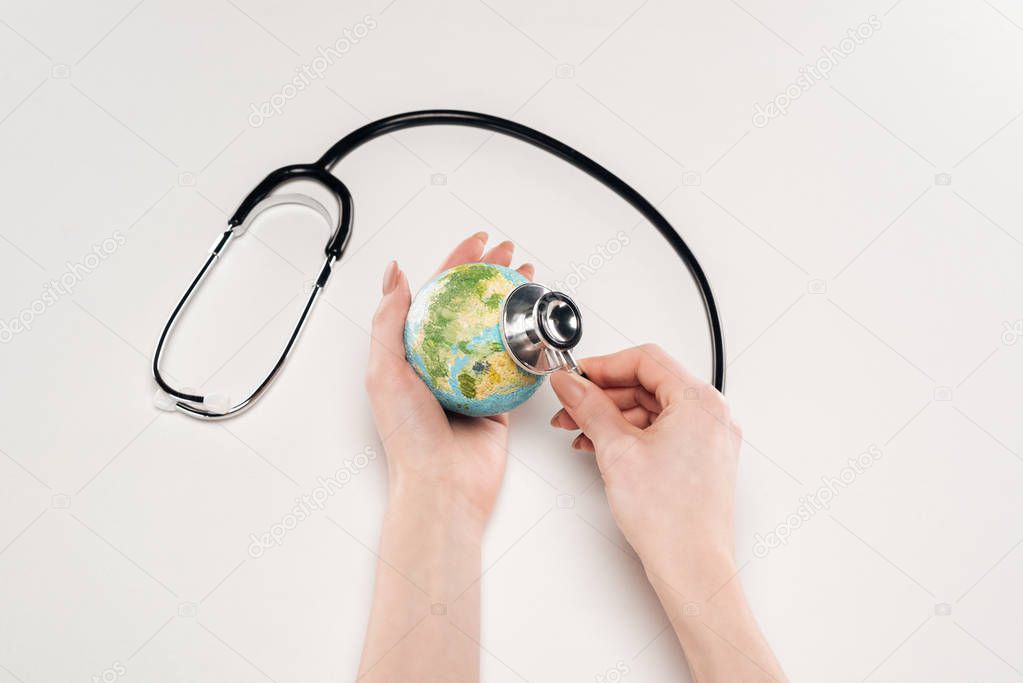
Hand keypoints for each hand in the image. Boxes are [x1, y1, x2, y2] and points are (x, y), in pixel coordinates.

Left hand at [365, 232, 533, 526]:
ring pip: (496, 330)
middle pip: (470, 306)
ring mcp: (472, 380)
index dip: (456, 264)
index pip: (436, 296)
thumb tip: (395, 275)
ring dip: (512, 302)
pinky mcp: (498, 401)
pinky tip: (537, 324)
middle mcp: (442, 363)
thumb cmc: (408, 439)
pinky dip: (528, 342)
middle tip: (509, 253)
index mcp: (412, 353)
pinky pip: (516, 365)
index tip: (476, 243)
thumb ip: (389, 321)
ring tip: (529, 279)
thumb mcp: (384, 372)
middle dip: (490, 274)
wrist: (443, 488)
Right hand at [549, 345, 740, 590]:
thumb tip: (569, 383)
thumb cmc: (671, 519)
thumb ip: (589, 407)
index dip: (603, 365)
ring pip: (652, 408)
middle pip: (648, 383)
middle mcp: (711, 415)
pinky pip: (661, 430)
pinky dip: (630, 434)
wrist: (692, 568)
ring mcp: (709, 437)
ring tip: (579, 431)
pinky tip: (600, 446)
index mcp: (700, 402)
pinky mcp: (701, 458)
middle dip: (603, 394)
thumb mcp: (617, 451)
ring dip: (612, 415)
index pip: (646, 359)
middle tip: (570, 404)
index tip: (575, 376)